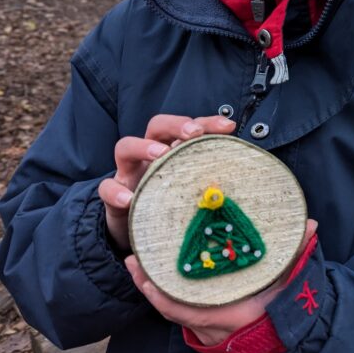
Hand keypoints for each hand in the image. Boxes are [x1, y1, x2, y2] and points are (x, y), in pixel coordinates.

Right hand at [98, 114, 237, 251]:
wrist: (139, 231)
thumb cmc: (173, 203)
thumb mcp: (193, 188)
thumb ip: (211, 177)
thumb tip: (246, 173)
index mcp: (174, 149)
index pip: (190, 127)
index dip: (208, 122)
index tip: (229, 126)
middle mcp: (150, 155)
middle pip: (157, 126)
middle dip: (176, 124)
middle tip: (193, 133)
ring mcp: (129, 173)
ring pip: (125, 146)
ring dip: (143, 147)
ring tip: (160, 155)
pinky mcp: (113, 196)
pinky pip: (107, 188)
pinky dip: (116, 191)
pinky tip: (129, 199)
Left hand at [126, 219, 318, 345]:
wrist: (290, 346)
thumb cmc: (288, 316)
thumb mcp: (292, 285)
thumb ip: (298, 255)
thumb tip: (310, 225)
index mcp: (230, 316)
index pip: (186, 310)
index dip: (163, 297)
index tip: (146, 279)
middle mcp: (212, 328)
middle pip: (170, 309)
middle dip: (148, 286)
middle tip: (132, 260)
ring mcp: (207, 331)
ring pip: (172, 311)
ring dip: (153, 289)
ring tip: (137, 264)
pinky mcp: (206, 329)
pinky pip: (180, 313)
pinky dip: (165, 297)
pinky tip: (155, 279)